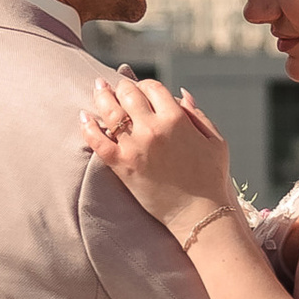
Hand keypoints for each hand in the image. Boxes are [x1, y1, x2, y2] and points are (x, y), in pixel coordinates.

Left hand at [85, 72, 235, 231]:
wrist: (200, 213)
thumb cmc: (211, 177)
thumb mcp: (215, 140)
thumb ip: (197, 114)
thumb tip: (180, 94)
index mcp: (176, 118)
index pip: (152, 87)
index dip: (146, 85)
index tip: (143, 90)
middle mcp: (153, 128)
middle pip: (128, 94)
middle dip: (121, 86)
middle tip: (115, 85)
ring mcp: (135, 147)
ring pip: (110, 112)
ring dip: (101, 96)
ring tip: (98, 88)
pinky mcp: (122, 165)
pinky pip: (98, 141)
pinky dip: (88, 127)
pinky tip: (84, 117)